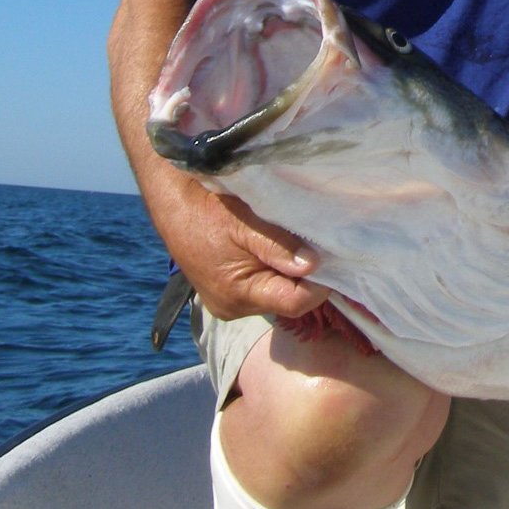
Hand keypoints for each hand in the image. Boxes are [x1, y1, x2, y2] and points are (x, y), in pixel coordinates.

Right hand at [167, 183, 329, 320]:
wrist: (174, 201)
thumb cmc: (209, 209)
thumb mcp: (247, 224)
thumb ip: (279, 247)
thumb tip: (313, 266)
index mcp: (238, 295)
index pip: (295, 302)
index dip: (319, 284)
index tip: (333, 258)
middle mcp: (233, 307)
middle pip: (287, 300)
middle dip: (305, 276)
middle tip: (315, 245)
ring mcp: (228, 302)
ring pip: (276, 294)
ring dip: (289, 272)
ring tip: (290, 242)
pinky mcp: (226, 292)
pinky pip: (262, 287)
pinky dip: (273, 270)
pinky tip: (273, 248)